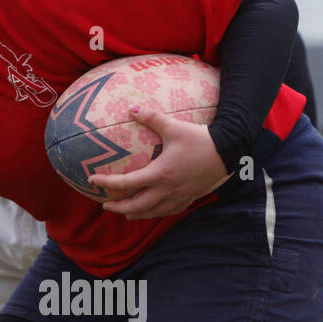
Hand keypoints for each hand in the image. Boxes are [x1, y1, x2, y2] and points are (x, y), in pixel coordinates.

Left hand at [92, 105, 230, 219]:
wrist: (230, 151)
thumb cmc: (200, 139)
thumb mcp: (174, 126)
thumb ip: (151, 117)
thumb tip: (131, 108)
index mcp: (159, 174)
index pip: (126, 184)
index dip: (107, 183)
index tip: (92, 179)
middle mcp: (167, 190)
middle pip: (137, 206)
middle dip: (118, 207)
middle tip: (104, 205)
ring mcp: (179, 196)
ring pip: (153, 212)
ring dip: (136, 213)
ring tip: (125, 213)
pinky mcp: (190, 198)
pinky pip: (170, 211)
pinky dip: (156, 213)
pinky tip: (152, 211)